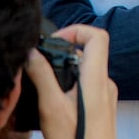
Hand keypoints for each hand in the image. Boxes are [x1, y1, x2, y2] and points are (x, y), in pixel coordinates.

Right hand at [26, 24, 116, 138]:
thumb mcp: (51, 107)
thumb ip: (42, 76)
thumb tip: (32, 52)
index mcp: (96, 79)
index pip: (97, 36)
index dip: (76, 30)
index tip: (56, 41)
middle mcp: (105, 84)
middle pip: (88, 52)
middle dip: (64, 53)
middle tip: (43, 65)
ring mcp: (106, 96)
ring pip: (86, 70)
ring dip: (65, 71)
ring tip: (46, 87)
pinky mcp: (102, 108)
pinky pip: (87, 85)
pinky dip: (70, 85)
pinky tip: (54, 102)